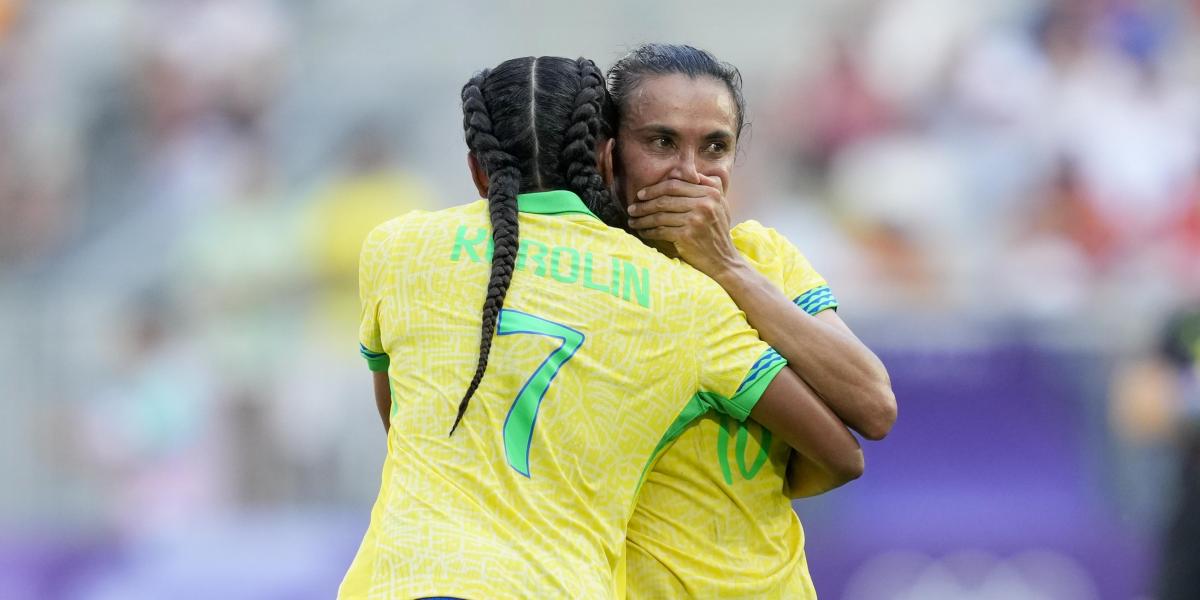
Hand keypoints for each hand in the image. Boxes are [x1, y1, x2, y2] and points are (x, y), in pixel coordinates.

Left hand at [626, 175, 745, 278]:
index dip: (654, 189)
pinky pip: (661, 230)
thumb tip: (683, 173)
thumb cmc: (716, 232)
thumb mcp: (719, 205)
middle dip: (644, 204)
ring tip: (632, 220)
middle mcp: (705, 204)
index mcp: (711, 193)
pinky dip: (648, 231)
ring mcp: (696, 220)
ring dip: (642, 218)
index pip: (675, 185)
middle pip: (665, 199)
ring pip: (660, 216)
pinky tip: (642, 232)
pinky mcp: (687, 236)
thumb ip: (706, 187)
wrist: (723, 260)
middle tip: (632, 208)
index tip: (641, 194)